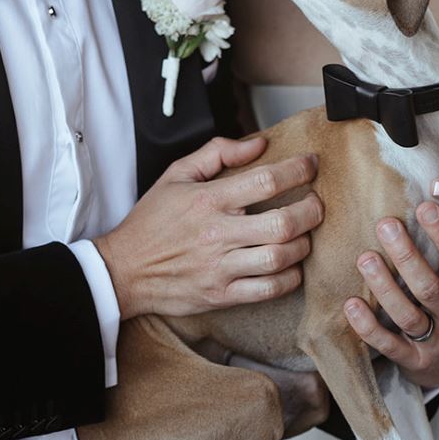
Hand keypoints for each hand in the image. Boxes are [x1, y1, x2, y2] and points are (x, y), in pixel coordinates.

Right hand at [96, 135, 323, 319]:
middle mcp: (218, 234)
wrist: (122, 270)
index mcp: (208, 200)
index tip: (310, 165)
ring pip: (281, 258)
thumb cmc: (151, 222)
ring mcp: (221, 268)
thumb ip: (217, 152)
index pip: (266, 180)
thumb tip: (258, 144)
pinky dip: (290, 278)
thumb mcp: (176, 175)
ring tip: (304, 234)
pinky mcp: (222, 294)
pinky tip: (290, 265)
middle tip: (316, 203)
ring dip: (304, 244)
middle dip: (311, 210)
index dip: (298, 170)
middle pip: (283, 223)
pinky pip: (269, 290)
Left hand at [344, 202, 438, 387]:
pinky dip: (367, 326)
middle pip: (430, 286)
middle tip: (385, 224)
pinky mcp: (415, 362)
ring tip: (364, 258)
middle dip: (406, 255)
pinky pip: (389, 345)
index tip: (424, 206)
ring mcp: (437, 342)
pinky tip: (350, 304)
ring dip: (384, 286)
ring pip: (407, 314)